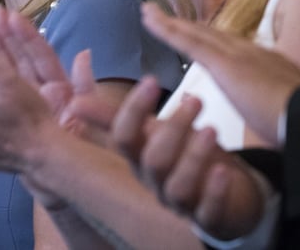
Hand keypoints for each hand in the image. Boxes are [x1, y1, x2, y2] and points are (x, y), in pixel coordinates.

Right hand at [0, 6, 120, 143]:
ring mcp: (28, 105)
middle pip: (23, 59)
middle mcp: (44, 93)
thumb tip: (84, 55)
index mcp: (62, 90)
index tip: (12, 16)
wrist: (71, 181)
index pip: (42, 56)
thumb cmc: (86, 150)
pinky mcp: (15, 117)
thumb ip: (87, 87)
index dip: (27, 36)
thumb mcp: (93, 116)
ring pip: (9, 73)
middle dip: (9, 35)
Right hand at [111, 79, 266, 240]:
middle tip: (195, 101)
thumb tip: (74, 103)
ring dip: (194, 157)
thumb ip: (118, 117)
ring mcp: (180, 203)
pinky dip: (215, 192)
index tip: (151, 80)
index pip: (124, 136)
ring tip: (211, 129)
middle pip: (153, 160)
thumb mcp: (152, 132)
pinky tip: (224, 171)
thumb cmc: (183, 156)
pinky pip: (208, 211)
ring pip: (178, 186)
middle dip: (173, 129)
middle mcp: (154, 182)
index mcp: (139, 158)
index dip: (134, 110)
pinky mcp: (208, 219)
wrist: (226, 194)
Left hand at [141, 3, 299, 145]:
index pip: (233, 50)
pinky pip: (188, 41)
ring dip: (170, 22)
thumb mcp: (293, 115)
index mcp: (271, 65)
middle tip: (164, 17)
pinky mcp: (226, 64)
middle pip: (212, 36)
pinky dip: (166, 28)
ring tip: (148, 13)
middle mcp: (254, 53)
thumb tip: (273, 116)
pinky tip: (148, 18)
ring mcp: (241, 56)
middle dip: (188, 27)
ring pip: (197, 33)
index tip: (196, 36)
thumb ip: (279, 110)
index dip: (211, 41)